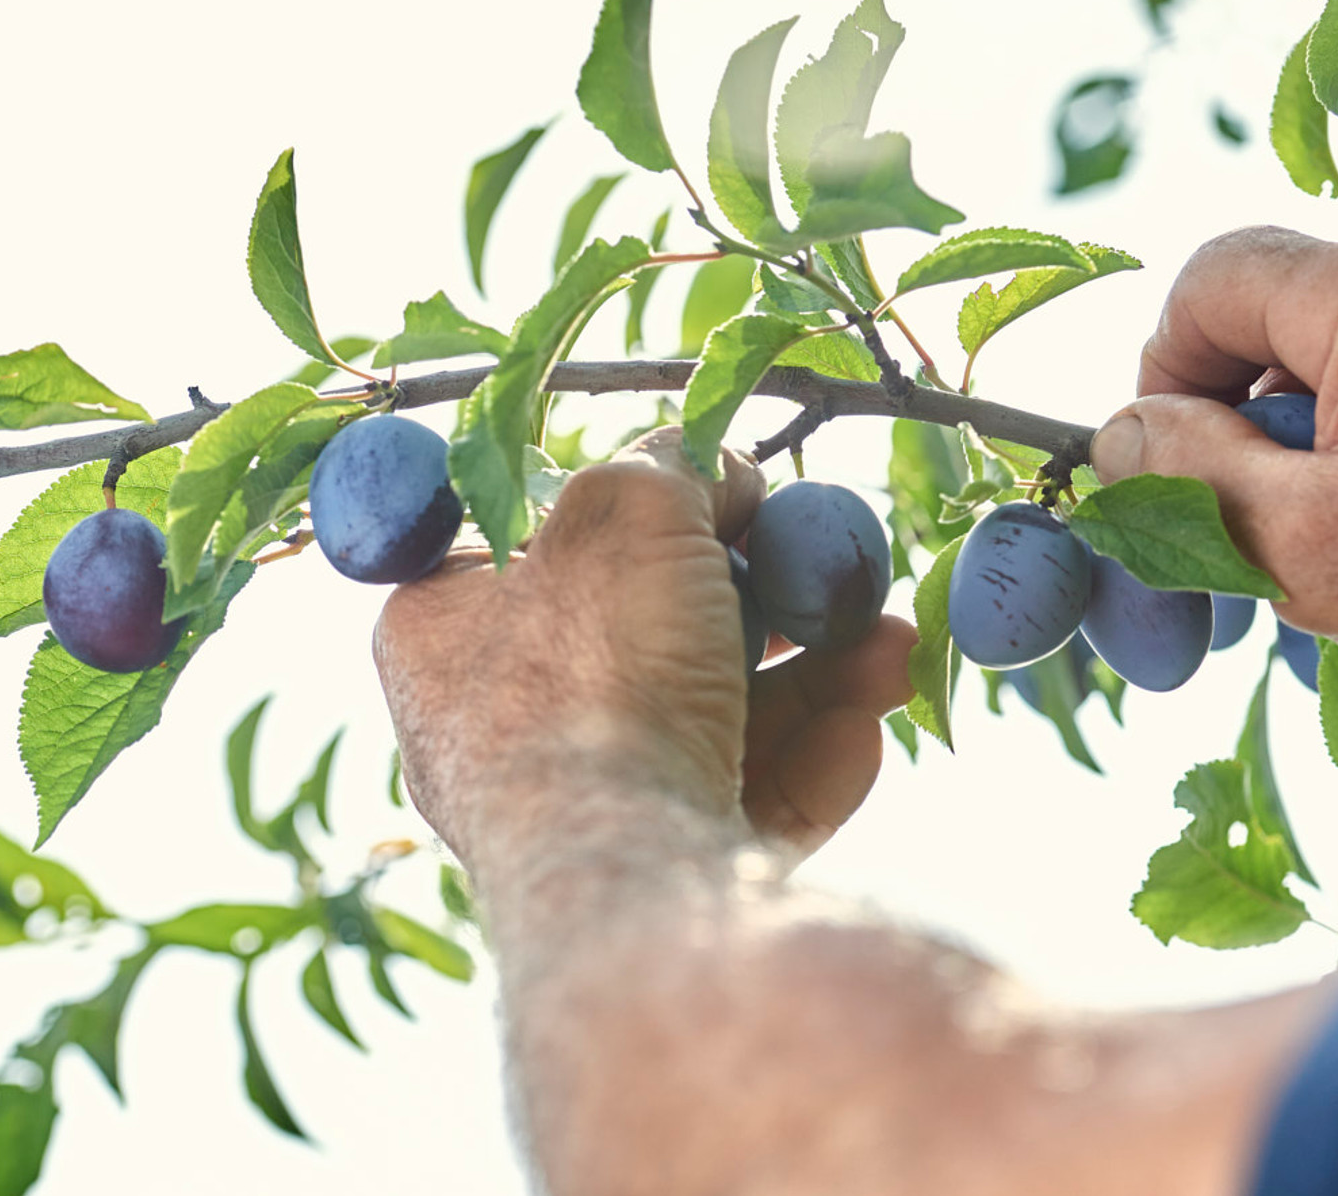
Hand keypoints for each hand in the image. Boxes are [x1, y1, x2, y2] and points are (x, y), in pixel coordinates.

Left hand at [373, 428, 914, 878]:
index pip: (530, 547)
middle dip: (767, 597)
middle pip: (649, 633)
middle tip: (832, 570)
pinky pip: (745, 796)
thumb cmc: (596, 671)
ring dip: (818, 672)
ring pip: (717, 716)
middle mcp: (502, 727)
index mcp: (444, 633)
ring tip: (893, 643)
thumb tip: (725, 474)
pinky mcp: (661, 874)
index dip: (630, 511)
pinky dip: (813, 756)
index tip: (719, 498)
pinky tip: (869, 723)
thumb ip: (679, 463)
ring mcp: (586, 809)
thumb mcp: (632, 505)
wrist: (631, 870)